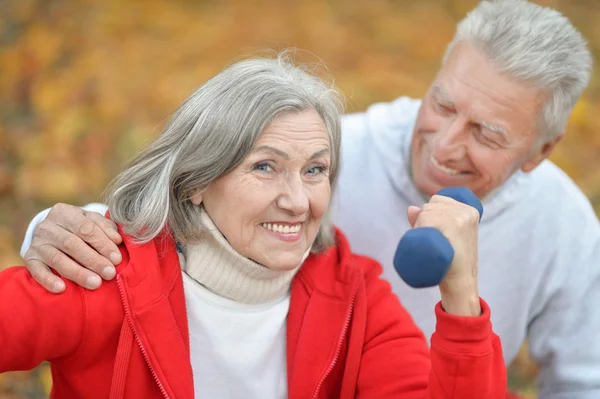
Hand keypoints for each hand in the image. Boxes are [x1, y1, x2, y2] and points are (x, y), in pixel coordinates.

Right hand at [23, 204, 122, 292]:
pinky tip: (62, 288)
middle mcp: (48, 226)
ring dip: (77, 272)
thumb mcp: (93, 221)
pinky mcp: (30, 258)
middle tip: (109, 273)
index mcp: (65, 212)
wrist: (53, 232)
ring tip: (95, 283)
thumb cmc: (80, 227)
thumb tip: (117, 240)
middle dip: (93, 260)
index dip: (103, 244)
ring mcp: (37, 243)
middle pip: (72, 244)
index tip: (117, 259)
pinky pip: (37, 270)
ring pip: (57, 259)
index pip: (86, 228)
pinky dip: (48, 280)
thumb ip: (106, 228)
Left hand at [407, 195, 480, 315]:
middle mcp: (466, 211)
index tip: (439, 233)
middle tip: (436, 241)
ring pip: (425, 212)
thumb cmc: (451, 260)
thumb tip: (411, 208)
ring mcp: (461, 218)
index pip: (438, 200)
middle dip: (424, 220)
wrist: (460, 282)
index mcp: (469, 210)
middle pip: (430, 204)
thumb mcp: (444, 234)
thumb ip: (428, 218)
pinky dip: (421, 227)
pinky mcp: (454, 226)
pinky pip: (425, 219)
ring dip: (421, 226)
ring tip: (435, 243)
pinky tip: (433, 240)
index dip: (430, 215)